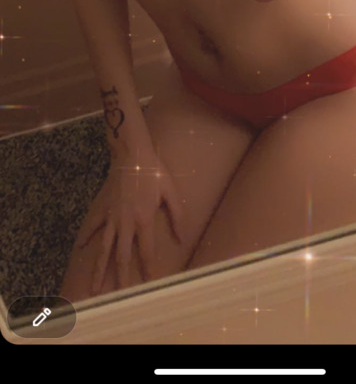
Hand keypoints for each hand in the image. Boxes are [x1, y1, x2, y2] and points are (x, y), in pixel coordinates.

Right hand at [74, 150, 185, 294]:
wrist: (132, 153)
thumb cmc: (154, 172)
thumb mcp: (171, 192)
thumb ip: (177, 216)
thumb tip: (181, 239)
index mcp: (144, 220)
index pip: (147, 252)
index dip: (149, 269)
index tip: (150, 284)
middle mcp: (126, 223)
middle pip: (122, 257)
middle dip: (121, 278)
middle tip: (119, 296)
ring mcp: (112, 217)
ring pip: (105, 248)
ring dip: (99, 268)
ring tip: (94, 287)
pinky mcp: (103, 208)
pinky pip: (93, 225)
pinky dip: (86, 237)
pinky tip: (81, 248)